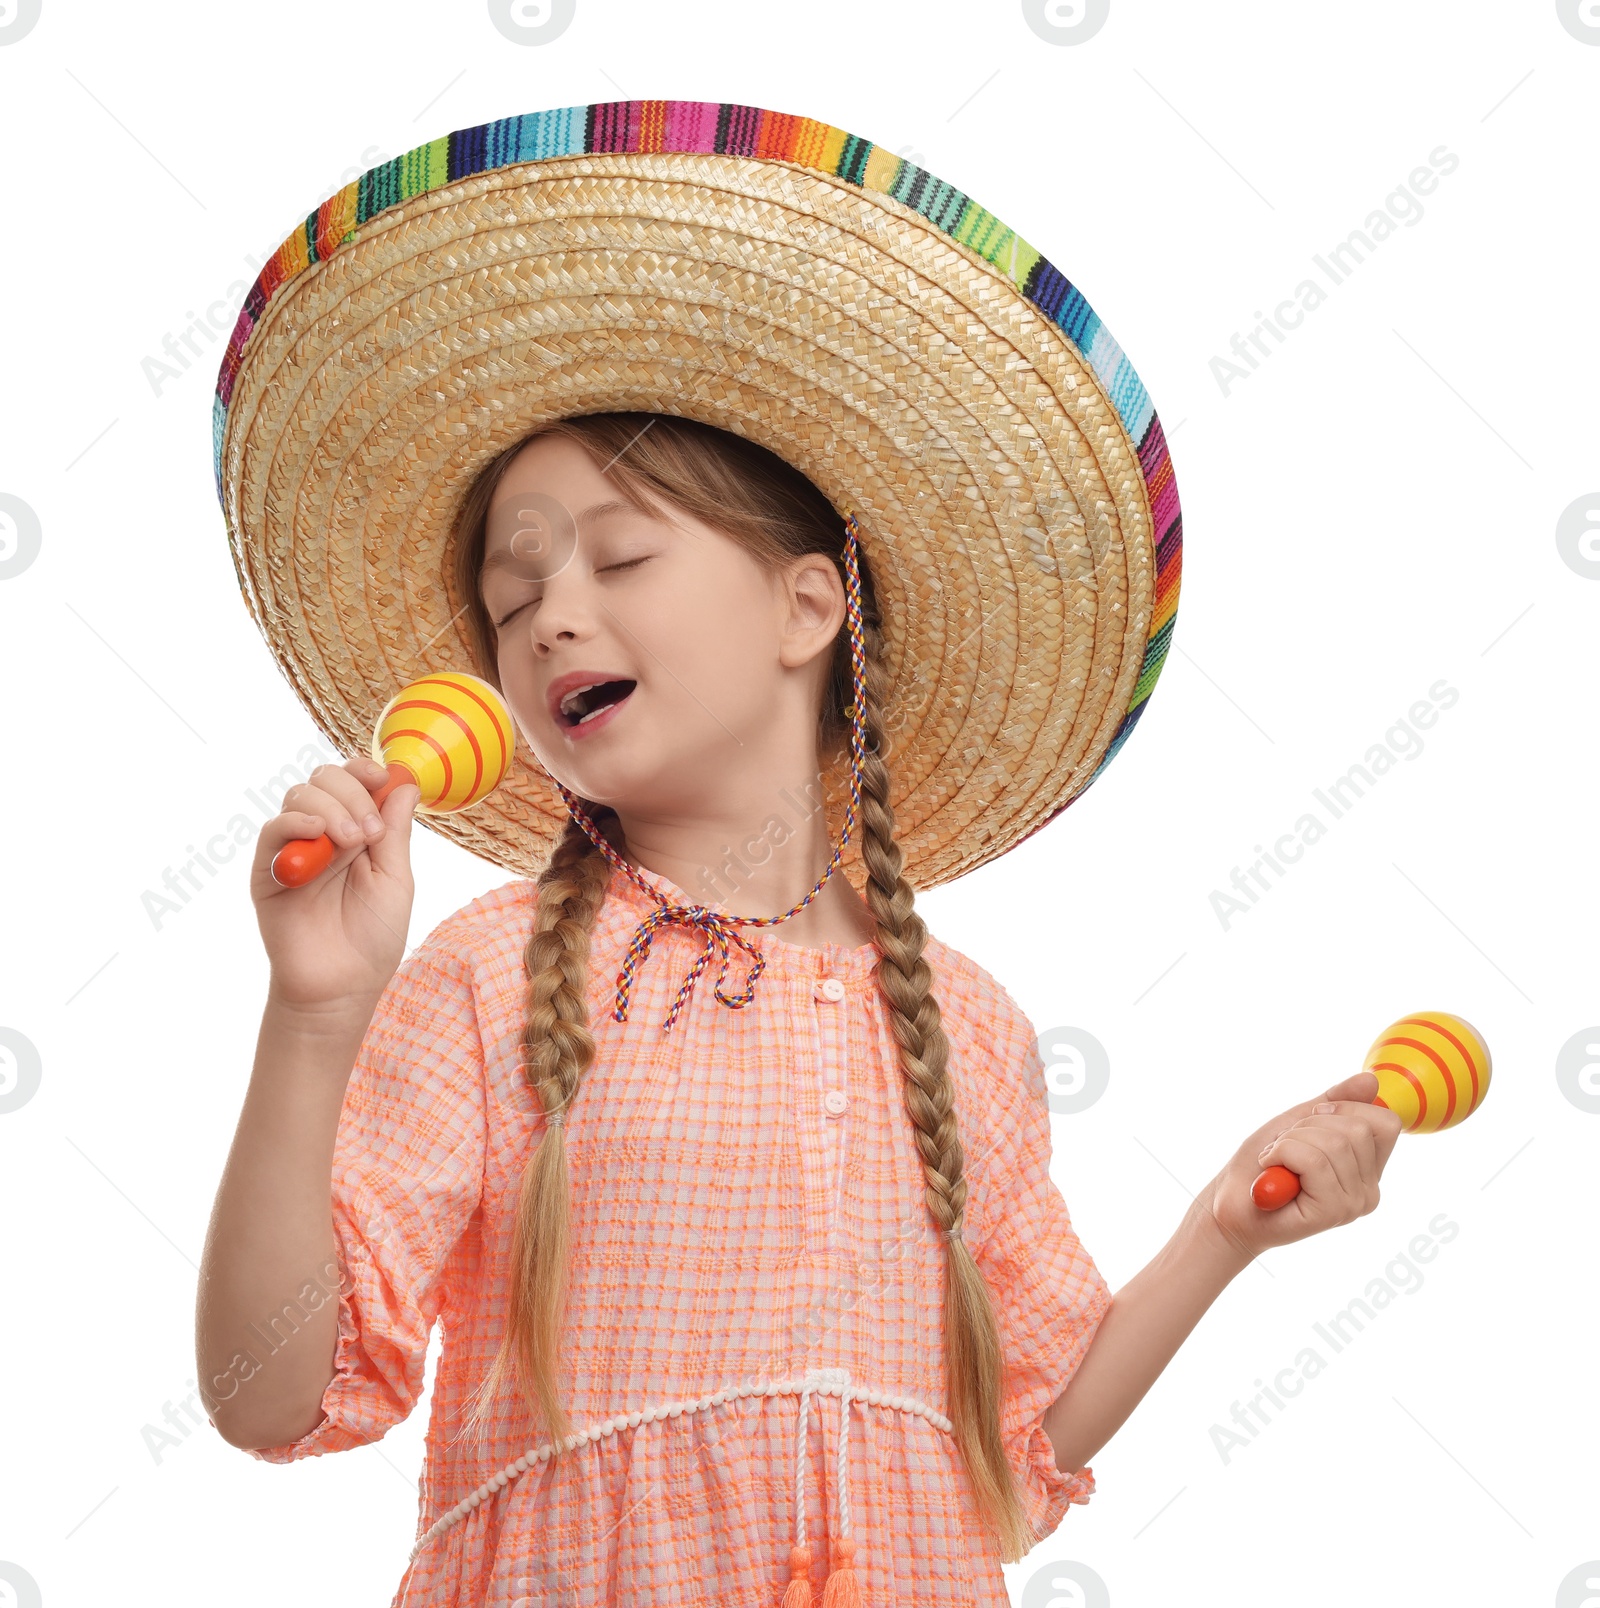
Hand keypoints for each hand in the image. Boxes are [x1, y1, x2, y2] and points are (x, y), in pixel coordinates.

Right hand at [250, 755, 422, 1012]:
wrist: (342, 986)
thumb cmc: (373, 937)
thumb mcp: (395, 878)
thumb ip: (395, 830)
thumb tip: (405, 783)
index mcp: (357, 832)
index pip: (353, 781)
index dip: (364, 771)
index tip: (380, 778)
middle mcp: (324, 835)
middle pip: (325, 780)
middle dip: (352, 794)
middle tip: (369, 832)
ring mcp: (295, 851)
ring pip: (299, 797)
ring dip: (331, 808)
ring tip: (352, 842)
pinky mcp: (269, 871)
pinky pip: (273, 831)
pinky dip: (295, 822)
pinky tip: (317, 833)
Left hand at [1194, 1072, 1404, 1262]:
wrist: (1231, 1201)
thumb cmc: (1264, 1162)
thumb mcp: (1301, 1121)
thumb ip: (1337, 1101)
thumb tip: (1371, 1080)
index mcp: (1369, 1168)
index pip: (1385, 1122)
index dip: (1345, 1108)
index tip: (1313, 1118)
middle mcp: (1370, 1190)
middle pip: (1357, 1128)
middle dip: (1309, 1125)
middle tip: (1286, 1145)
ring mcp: (1353, 1205)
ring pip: (1333, 1142)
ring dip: (1290, 1141)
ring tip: (1277, 1160)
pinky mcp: (1330, 1212)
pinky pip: (1313, 1160)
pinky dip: (1281, 1154)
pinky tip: (1271, 1173)